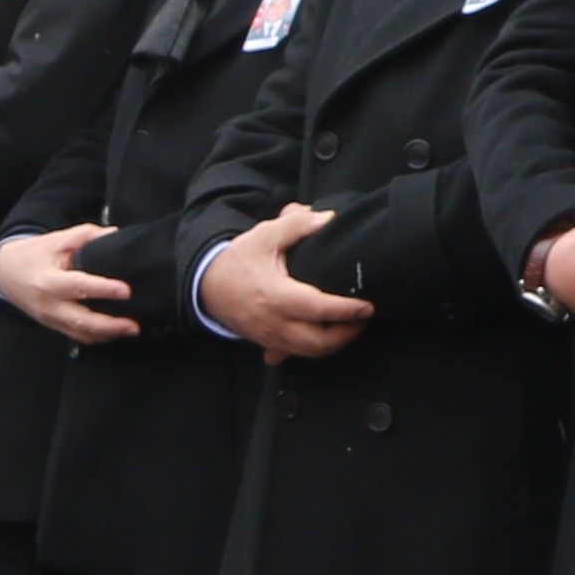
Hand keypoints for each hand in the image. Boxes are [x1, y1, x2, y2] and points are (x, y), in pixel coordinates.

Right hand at [0, 223, 134, 344]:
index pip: (79, 286)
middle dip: (110, 326)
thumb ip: (85, 236)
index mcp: (48, 281)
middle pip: (82, 321)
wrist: (5, 273)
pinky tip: (112, 333)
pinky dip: (96, 337)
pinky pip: (77, 336)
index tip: (125, 291)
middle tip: (133, 325)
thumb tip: (113, 234)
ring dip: (107, 334)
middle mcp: (49, 304)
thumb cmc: (32, 256)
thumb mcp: (56, 240)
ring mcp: (50, 318)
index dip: (104, 289)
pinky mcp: (53, 325)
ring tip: (129, 329)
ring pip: (81, 333)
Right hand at [200, 201, 371, 361]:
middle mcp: (273, 322)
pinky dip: (313, 350)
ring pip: (308, 352)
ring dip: (334, 344)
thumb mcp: (265, 235)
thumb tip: (328, 219)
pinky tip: (324, 338)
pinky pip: (294, 354)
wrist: (207, 284)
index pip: (317, 309)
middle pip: (317, 342)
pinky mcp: (266, 343)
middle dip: (346, 334)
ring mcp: (269, 337)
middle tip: (363, 319)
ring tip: (350, 327)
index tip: (368, 306)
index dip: (346, 310)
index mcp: (275, 295)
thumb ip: (296, 225)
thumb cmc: (239, 260)